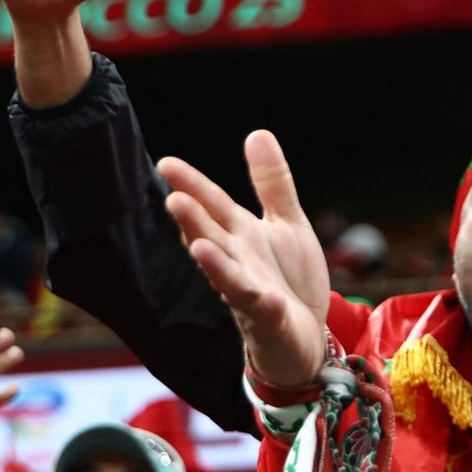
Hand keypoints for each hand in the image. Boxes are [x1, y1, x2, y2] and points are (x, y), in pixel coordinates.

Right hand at [160, 131, 330, 386]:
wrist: (305, 338)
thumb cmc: (288, 281)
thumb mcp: (286, 225)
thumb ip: (272, 184)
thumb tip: (257, 133)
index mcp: (241, 237)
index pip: (213, 207)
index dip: (192, 186)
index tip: (166, 164)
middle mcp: (239, 264)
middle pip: (212, 239)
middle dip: (193, 222)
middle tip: (173, 199)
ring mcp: (251, 295)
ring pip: (229, 278)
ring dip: (213, 264)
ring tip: (198, 246)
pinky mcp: (272, 322)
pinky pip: (265, 313)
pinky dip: (263, 305)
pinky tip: (266, 298)